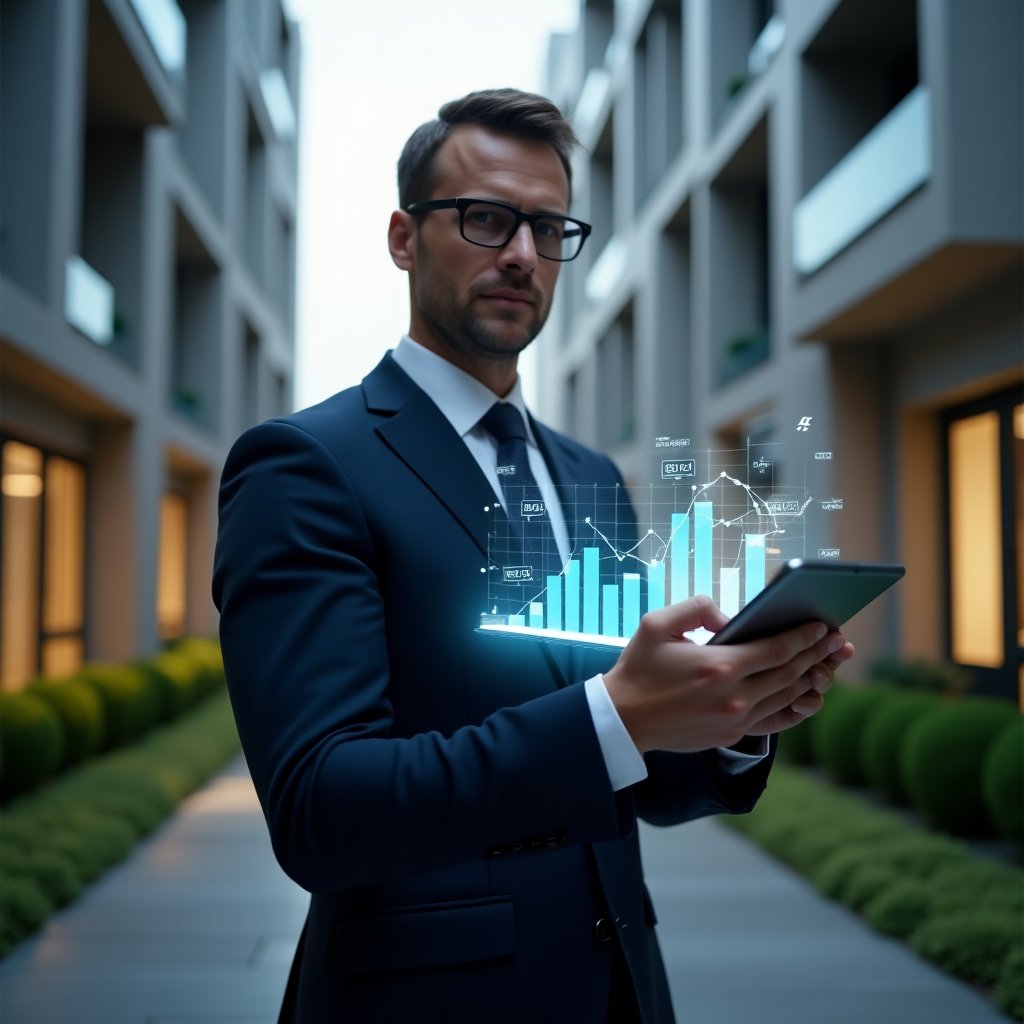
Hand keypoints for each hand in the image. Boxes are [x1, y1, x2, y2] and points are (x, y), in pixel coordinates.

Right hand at [602, 596, 853, 753]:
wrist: (624, 718)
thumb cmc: (639, 667)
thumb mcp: (657, 623)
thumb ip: (697, 608)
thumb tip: (730, 617)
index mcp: (719, 666)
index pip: (776, 649)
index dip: (804, 636)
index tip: (822, 626)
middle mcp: (734, 697)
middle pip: (789, 673)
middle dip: (816, 654)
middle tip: (838, 641)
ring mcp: (735, 721)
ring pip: (786, 698)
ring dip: (811, 679)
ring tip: (829, 664)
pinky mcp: (730, 736)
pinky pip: (774, 722)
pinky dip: (795, 710)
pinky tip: (807, 697)